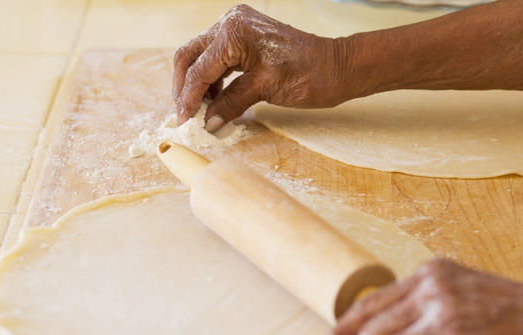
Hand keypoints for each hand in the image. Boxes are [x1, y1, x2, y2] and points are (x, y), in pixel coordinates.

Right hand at [172, 4, 350, 129]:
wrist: (338, 66)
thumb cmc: (310, 74)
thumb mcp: (265, 91)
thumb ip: (230, 104)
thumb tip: (206, 123)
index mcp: (233, 32)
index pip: (198, 69)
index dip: (188, 99)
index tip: (183, 123)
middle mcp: (230, 23)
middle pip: (189, 56)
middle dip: (185, 88)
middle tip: (186, 116)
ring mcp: (236, 28)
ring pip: (201, 57)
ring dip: (197, 84)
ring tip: (200, 111)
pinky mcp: (244, 38)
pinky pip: (217, 58)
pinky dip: (213, 79)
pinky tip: (215, 99)